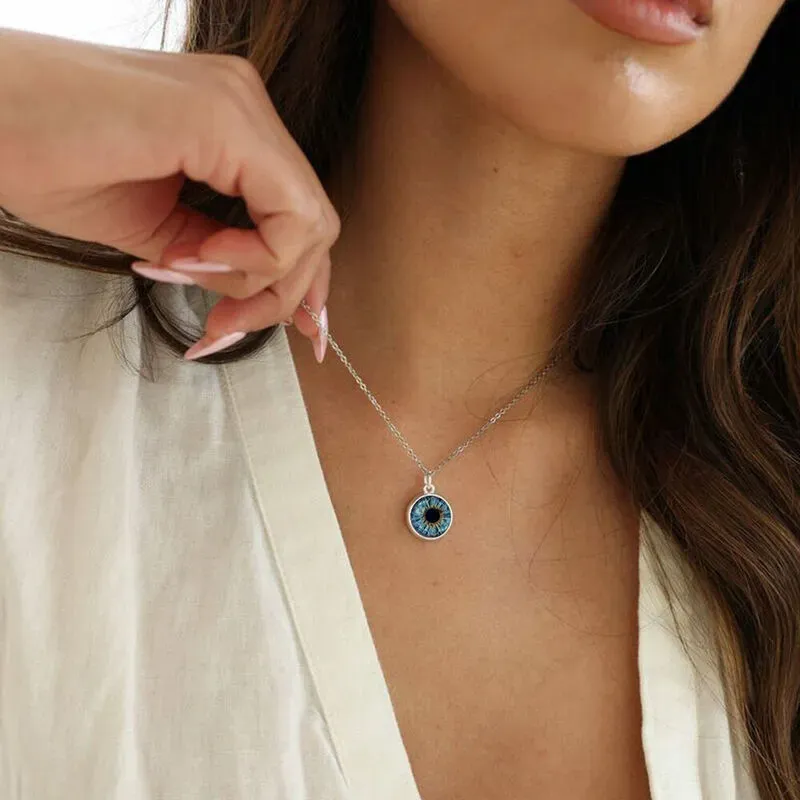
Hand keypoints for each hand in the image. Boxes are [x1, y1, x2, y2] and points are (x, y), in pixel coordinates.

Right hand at [0, 28, 339, 359]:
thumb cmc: (47, 164)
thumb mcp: (157, 231)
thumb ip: (218, 257)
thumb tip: (259, 294)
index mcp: (232, 128)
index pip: (299, 215)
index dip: (297, 281)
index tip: (281, 327)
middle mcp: (245, 107)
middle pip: (314, 224)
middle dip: (280, 296)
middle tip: (223, 329)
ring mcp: (238, 105)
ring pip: (310, 223)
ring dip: (263, 284)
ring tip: (200, 296)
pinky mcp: (221, 117)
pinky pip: (286, 213)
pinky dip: (252, 257)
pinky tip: (193, 260)